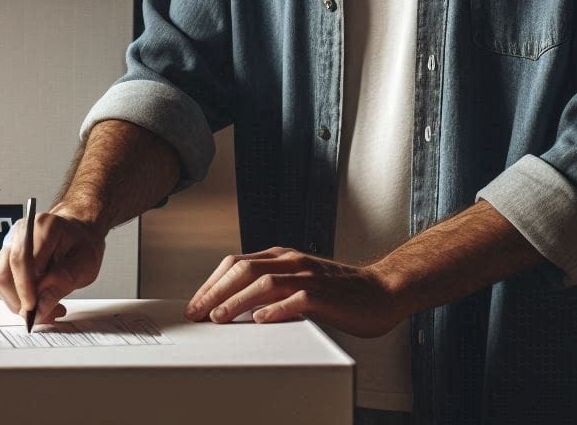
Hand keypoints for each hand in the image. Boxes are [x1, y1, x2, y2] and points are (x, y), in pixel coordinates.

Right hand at [0, 208, 106, 325]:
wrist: (78, 234)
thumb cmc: (82, 245)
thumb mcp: (85, 264)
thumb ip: (63, 282)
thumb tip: (40, 307)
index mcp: (43, 227)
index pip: (22, 259)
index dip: (25, 288)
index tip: (34, 310)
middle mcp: (21, 232)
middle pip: (4, 272)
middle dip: (21, 300)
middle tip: (45, 314)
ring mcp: (10, 243)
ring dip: (17, 301)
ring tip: (44, 307)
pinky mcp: (5, 256)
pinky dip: (14, 297)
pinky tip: (35, 300)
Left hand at [184, 247, 404, 337]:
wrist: (381, 291)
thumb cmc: (339, 291)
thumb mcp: (299, 281)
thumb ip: (272, 287)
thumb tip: (236, 305)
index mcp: (282, 256)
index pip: (236, 262)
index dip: (212, 283)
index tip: (195, 304)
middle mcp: (291, 262)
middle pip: (243, 269)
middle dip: (215, 291)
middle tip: (197, 312)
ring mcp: (308, 276)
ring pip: (264, 282)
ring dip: (238, 300)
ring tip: (220, 318)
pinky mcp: (325, 294)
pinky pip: (297, 299)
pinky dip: (276, 309)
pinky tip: (262, 320)